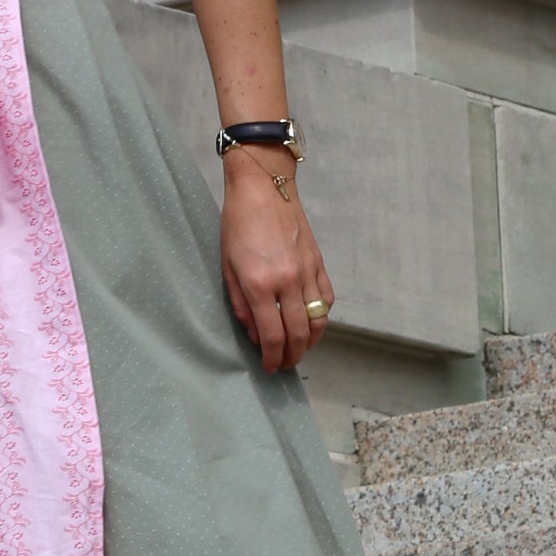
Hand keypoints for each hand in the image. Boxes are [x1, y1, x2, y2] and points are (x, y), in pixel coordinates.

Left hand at [220, 148, 333, 372]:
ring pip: (318, 320)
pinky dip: (322, 316)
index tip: (269, 367)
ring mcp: (307, 271)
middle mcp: (287, 281)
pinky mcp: (319, 262)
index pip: (272, 335)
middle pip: (298, 334)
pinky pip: (328, 299)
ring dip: (310, 342)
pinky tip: (311, 322)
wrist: (264, 188)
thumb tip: (256, 335)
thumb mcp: (227, 267)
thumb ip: (241, 306)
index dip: (271, 358)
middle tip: (284, 365)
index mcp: (259, 284)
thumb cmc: (237, 224)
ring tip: (299, 350)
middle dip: (292, 356)